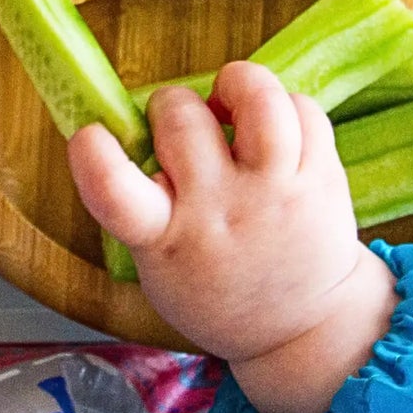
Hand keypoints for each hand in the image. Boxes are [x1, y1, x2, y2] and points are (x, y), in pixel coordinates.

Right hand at [68, 61, 396, 412]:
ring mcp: (278, 192)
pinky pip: (304, 108)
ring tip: (232, 103)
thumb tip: (131, 124)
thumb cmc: (216, 285)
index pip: (116, 193)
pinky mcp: (323, 178)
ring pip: (259, 99)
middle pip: (183, 118)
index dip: (94, 155)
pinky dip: (284, 105)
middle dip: (172, 104)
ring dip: (237, 84)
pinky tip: (274, 128)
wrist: (304, 328)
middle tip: (182, 125)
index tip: (89, 135)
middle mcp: (222, 210)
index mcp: (166, 238)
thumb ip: (139, 202)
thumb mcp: (158, 264)